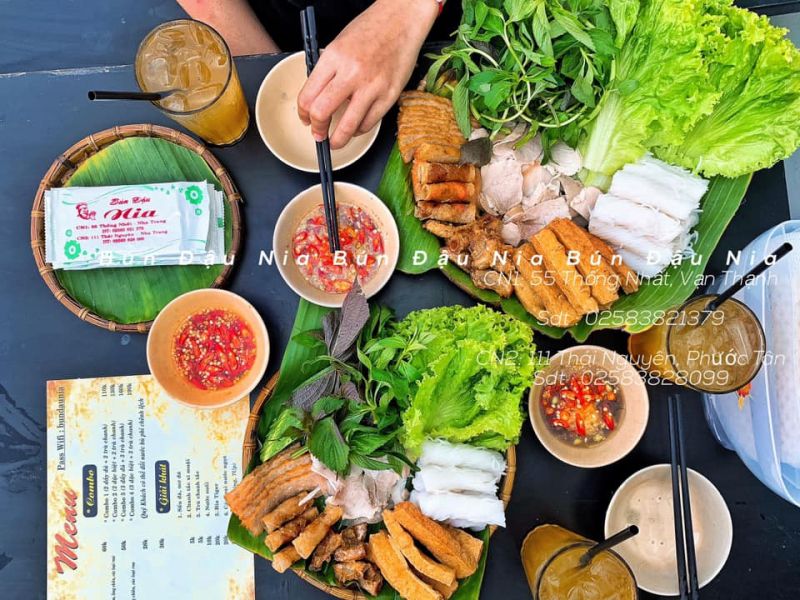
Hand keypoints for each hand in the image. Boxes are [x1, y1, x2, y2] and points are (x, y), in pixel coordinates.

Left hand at [297, 0, 439, 148]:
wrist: (401, 20)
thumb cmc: (371, 29)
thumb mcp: (339, 45)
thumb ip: (327, 71)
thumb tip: (318, 98)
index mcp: (333, 58)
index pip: (308, 96)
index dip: (303, 113)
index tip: (305, 119)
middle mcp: (351, 73)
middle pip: (322, 113)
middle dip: (317, 130)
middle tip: (318, 134)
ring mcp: (372, 86)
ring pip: (347, 126)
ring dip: (338, 140)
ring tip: (336, 141)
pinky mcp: (389, 95)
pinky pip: (369, 123)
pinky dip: (359, 129)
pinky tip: (356, 126)